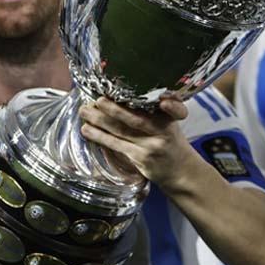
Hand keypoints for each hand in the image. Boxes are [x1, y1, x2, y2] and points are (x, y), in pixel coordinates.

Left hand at [79, 97, 193, 185]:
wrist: (180, 171)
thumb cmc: (170, 141)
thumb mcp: (171, 122)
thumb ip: (157, 108)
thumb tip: (127, 93)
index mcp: (172, 120)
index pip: (176, 111)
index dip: (173, 106)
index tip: (165, 102)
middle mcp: (163, 133)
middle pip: (139, 120)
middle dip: (116, 109)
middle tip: (98, 100)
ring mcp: (151, 147)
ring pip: (123, 131)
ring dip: (100, 121)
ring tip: (84, 111)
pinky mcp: (140, 158)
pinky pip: (116, 145)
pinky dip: (100, 137)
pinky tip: (87, 130)